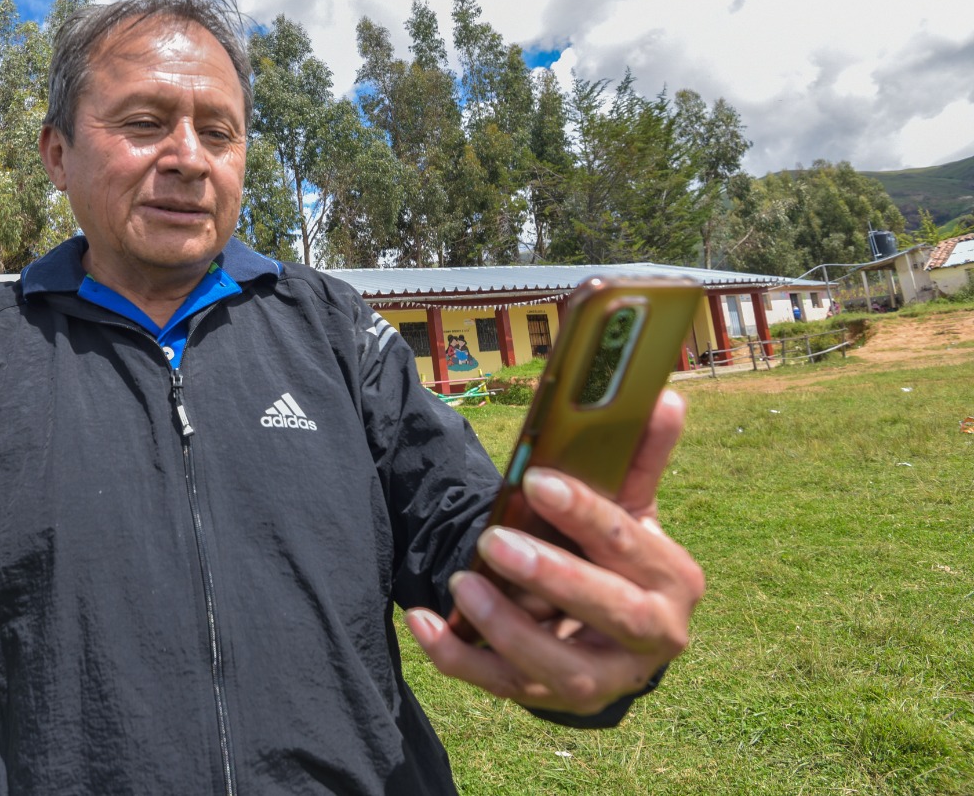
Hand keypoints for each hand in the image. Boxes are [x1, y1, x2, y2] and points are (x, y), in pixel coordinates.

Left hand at [403, 390, 704, 715]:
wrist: (620, 638)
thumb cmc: (619, 559)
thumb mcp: (632, 510)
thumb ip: (638, 457)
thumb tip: (661, 396)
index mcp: (673, 579)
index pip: (631, 544)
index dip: (585, 513)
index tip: (536, 480)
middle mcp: (652, 638)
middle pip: (612, 613)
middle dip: (553, 577)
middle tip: (494, 540)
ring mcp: (603, 679)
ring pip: (561, 669)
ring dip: (506, 627)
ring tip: (461, 581)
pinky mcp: (552, 701)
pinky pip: (503, 686)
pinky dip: (459, 659)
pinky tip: (423, 623)